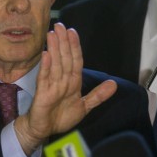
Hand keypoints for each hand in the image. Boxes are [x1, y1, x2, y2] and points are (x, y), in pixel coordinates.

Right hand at [14, 23, 116, 154]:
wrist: (44, 130)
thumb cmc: (61, 117)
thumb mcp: (84, 106)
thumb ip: (98, 96)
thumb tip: (114, 84)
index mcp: (73, 81)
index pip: (75, 60)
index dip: (75, 46)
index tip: (73, 32)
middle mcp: (62, 80)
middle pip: (64, 58)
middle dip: (63, 42)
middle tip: (61, 26)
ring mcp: (51, 85)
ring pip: (55, 64)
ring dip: (54, 49)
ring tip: (53, 34)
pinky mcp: (42, 93)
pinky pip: (44, 78)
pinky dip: (45, 67)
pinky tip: (46, 55)